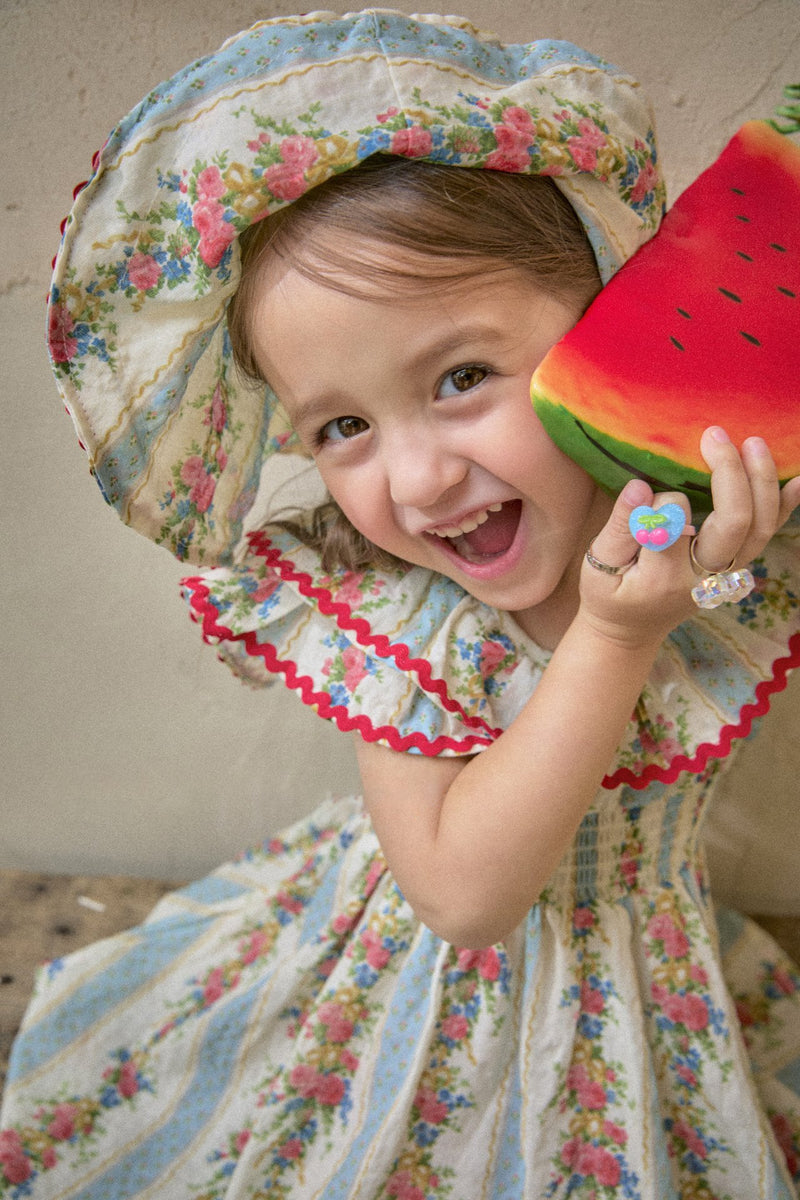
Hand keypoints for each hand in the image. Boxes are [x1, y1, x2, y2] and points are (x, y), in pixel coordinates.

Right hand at [579, 427, 799, 647]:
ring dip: (762, 481)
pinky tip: (797, 480)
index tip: (640, 498)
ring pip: (760, 526)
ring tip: (754, 442)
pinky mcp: (735, 565)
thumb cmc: (610, 595)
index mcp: (663, 576)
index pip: (673, 519)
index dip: (660, 499)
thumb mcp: (596, 567)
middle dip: (729, 471)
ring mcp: (726, 573)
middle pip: (734, 520)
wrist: (631, 630)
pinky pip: (767, 534)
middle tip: (714, 435)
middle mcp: (703, 576)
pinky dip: (785, 506)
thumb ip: (619, 528)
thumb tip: (639, 487)